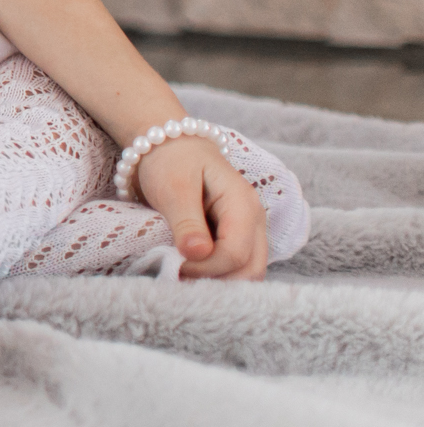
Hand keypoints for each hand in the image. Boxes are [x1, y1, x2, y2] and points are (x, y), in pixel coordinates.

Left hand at [135, 134, 266, 278]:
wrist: (171, 145)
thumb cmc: (172, 161)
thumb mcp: (174, 187)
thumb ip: (186, 222)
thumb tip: (198, 254)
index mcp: (243, 205)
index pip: (236, 254)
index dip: (206, 267)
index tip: (175, 264)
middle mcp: (254, 221)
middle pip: (251, 270)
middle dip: (217, 280)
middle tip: (180, 277)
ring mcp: (249, 230)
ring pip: (247, 272)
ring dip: (218, 280)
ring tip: (184, 275)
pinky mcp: (237, 237)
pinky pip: (236, 265)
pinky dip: (216, 274)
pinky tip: (191, 270)